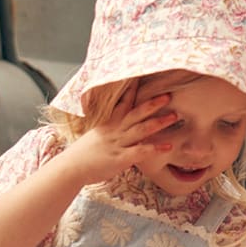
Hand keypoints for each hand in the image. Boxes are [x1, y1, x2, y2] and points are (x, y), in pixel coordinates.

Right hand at [64, 83, 179, 185]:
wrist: (71, 168)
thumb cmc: (83, 154)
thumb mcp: (97, 136)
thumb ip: (109, 130)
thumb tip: (119, 126)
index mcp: (109, 124)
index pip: (122, 103)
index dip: (133, 91)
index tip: (142, 78)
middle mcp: (115, 131)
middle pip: (136, 113)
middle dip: (153, 104)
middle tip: (168, 95)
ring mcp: (118, 144)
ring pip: (141, 129)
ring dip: (159, 122)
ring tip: (174, 115)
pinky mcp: (120, 158)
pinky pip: (140, 151)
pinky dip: (155, 148)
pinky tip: (168, 146)